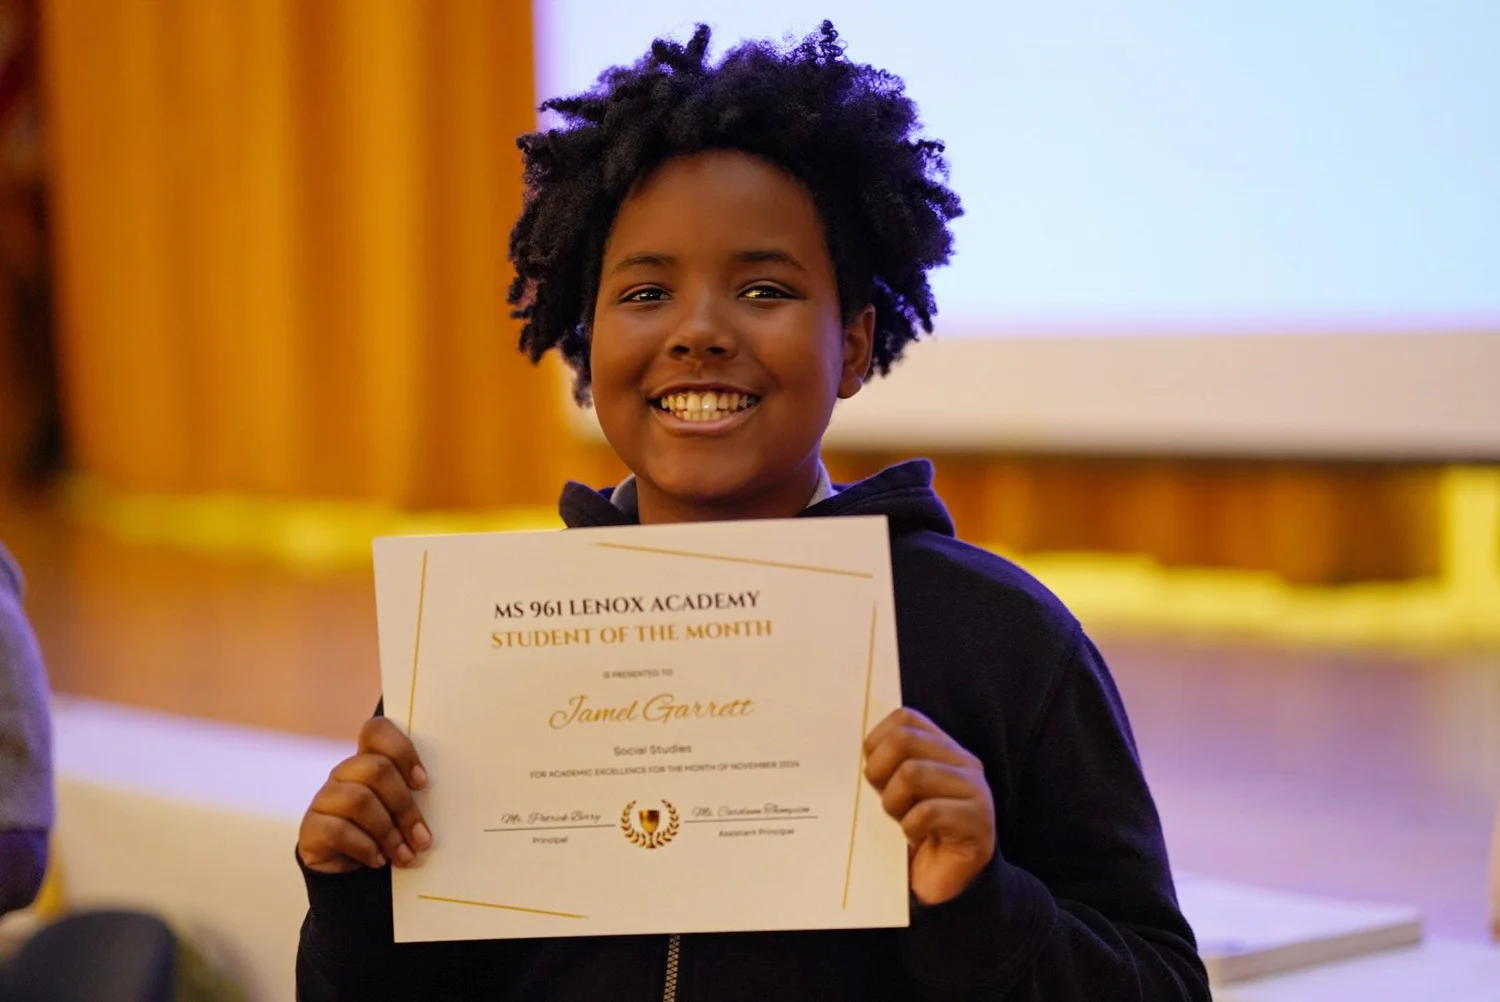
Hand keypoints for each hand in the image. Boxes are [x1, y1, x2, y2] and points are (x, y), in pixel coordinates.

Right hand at [298, 717, 432, 873]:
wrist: (349, 874)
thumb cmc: (387, 835)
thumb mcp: (403, 813)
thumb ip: (416, 797)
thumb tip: (450, 799)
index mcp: (369, 761)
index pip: (377, 730)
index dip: (402, 750)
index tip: (423, 783)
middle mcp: (345, 773)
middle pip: (376, 769)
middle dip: (405, 806)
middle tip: (422, 838)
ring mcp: (325, 798)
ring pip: (360, 800)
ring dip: (389, 833)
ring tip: (405, 856)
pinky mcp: (312, 827)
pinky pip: (338, 829)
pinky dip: (365, 847)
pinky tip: (377, 860)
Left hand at [864, 707, 995, 905]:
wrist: (943, 887)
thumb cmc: (914, 835)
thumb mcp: (895, 792)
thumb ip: (885, 766)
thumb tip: (850, 751)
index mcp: (943, 749)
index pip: (904, 719)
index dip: (877, 743)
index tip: (874, 776)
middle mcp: (964, 762)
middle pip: (903, 740)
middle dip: (879, 773)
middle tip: (887, 803)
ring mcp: (976, 790)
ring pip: (911, 773)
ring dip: (894, 805)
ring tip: (903, 822)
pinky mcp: (978, 823)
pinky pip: (926, 814)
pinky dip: (910, 829)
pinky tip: (917, 840)